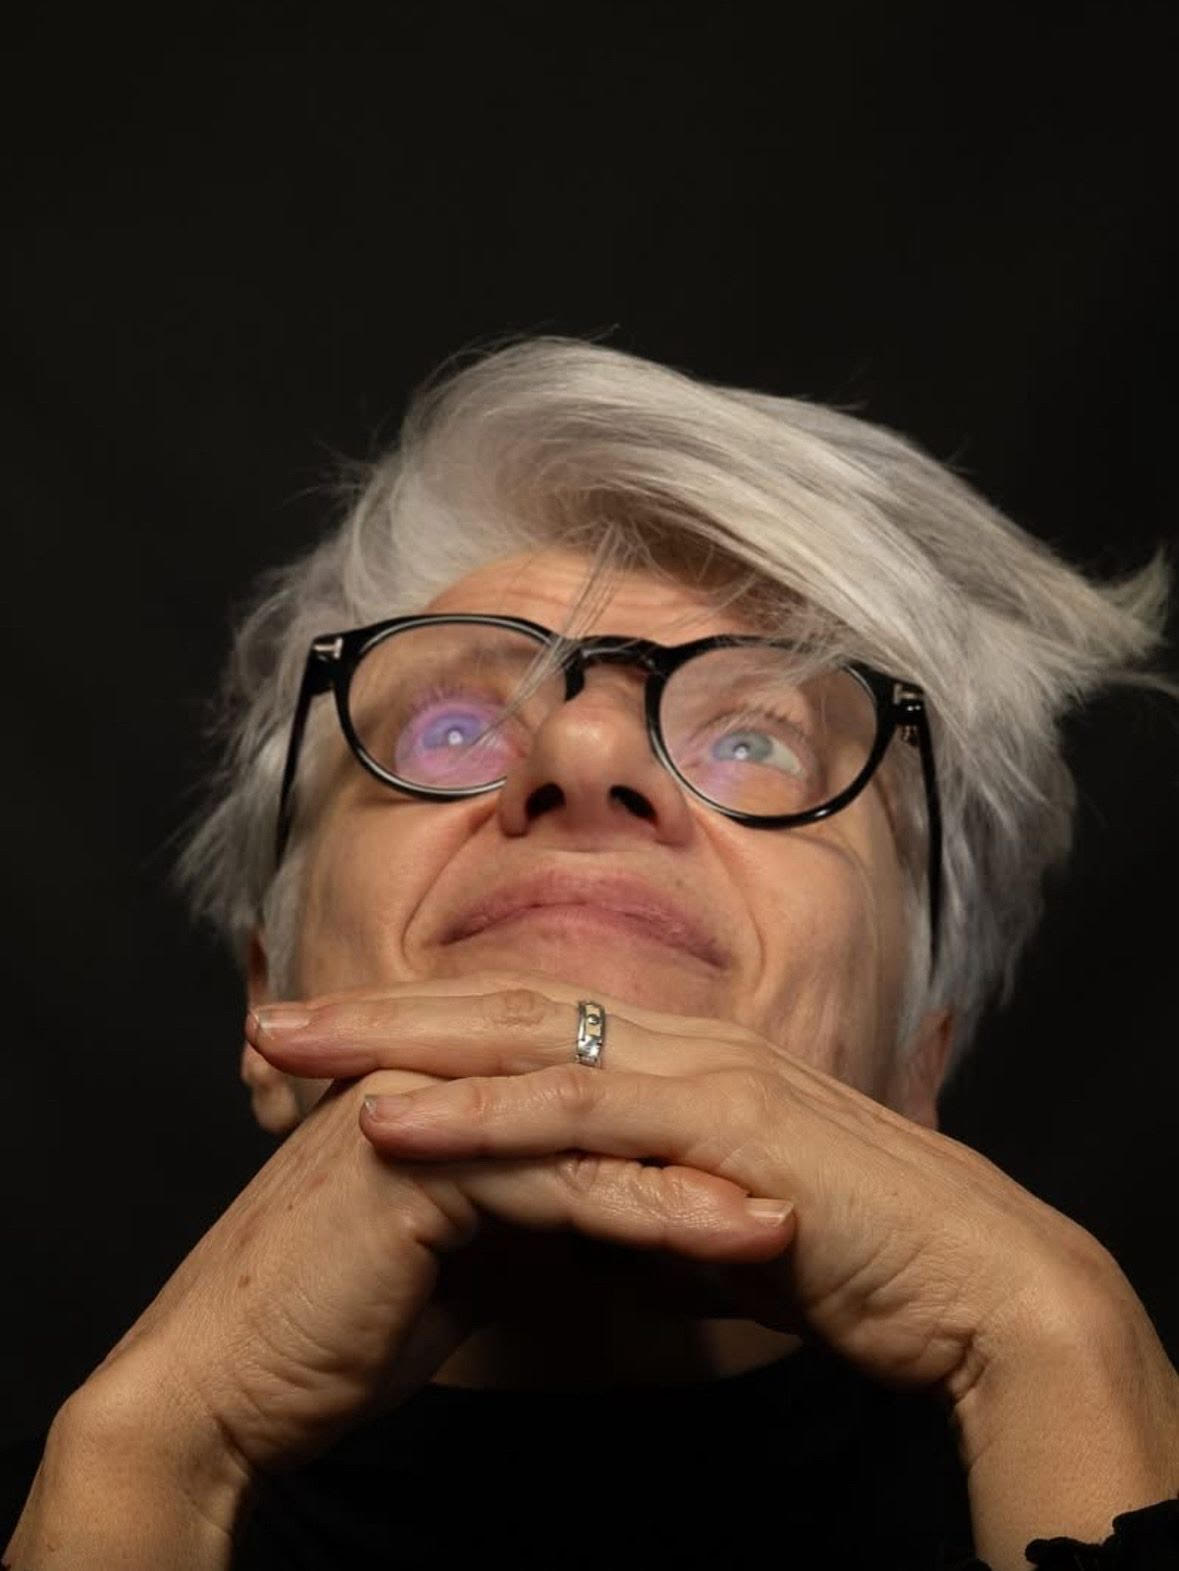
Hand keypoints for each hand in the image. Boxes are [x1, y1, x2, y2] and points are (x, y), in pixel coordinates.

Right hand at [76, 975, 791, 1484]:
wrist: (223, 1389)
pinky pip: (560, 1184)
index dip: (676, 1137)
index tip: (766, 1182)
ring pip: (595, 1130)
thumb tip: (609, 1228)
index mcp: (448, 1085)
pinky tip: (728, 1243)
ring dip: (703, 1176)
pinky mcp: (419, 1163)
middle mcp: (440, 1075)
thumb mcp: (461, 1263)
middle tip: (812, 1184)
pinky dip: (652, 1214)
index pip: (588, 1093)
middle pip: (604, 1096)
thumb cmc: (335, 1330)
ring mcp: (428, 1107)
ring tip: (795, 1222)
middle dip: (707, 1142)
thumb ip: (528, 1220)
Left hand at [251, 972, 1121, 1407]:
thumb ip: (626, 1211)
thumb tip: (553, 1229)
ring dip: (401, 1044)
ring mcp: (699, 1070)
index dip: (424, 1028)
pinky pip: (579, 1111)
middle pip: (502, 1005)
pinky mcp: (720, 1123)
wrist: (966, 1280)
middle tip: (272, 1019)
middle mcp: (680, 1041)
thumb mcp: (703, 1229)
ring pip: (524, 1038)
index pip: (527, 1024)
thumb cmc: (843, 1255)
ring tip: (295, 1053)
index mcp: (675, 1057)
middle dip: (380, 1011)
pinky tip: (398, 1122)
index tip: (330, 1047)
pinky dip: (481, 1114)